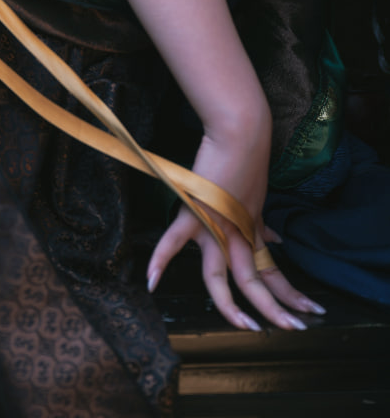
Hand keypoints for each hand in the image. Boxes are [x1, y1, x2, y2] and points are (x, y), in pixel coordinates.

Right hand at [146, 129, 325, 329]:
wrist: (240, 132)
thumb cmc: (247, 156)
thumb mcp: (258, 195)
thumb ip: (260, 224)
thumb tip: (275, 242)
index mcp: (249, 229)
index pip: (272, 269)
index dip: (290, 292)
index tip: (308, 309)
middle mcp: (235, 234)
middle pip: (255, 280)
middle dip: (277, 308)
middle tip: (295, 329)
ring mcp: (215, 225)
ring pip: (224, 277)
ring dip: (236, 306)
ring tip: (249, 328)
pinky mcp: (195, 212)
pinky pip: (174, 240)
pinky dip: (161, 259)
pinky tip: (151, 282)